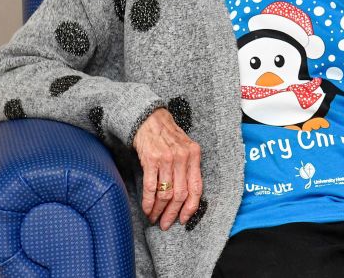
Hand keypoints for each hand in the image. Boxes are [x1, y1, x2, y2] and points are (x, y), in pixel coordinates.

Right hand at [133, 108, 202, 229]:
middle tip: (165, 224)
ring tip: (154, 217)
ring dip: (159, 210)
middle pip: (180, 194)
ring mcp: (167, 159)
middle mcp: (183, 158)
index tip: (184, 219)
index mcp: (194, 155)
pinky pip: (151, 187)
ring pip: (165, 193)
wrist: (150, 119)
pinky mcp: (151, 160)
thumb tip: (185, 195)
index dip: (191, 207)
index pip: (196, 187)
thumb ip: (188, 167)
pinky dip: (148, 202)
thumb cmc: (168, 136)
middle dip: (172, 213)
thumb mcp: (185, 147)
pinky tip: (146, 209)